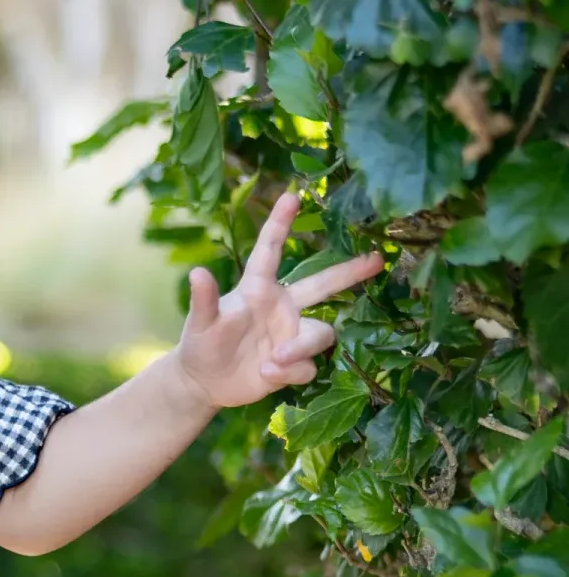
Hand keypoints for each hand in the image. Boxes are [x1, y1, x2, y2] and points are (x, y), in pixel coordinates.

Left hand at [175, 189, 382, 411]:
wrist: (205, 383)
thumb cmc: (201, 344)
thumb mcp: (200, 324)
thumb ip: (204, 300)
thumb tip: (197, 272)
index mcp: (258, 289)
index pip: (271, 250)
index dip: (280, 222)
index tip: (291, 194)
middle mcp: (283, 307)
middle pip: (324, 284)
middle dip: (350, 271)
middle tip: (378, 258)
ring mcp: (292, 334)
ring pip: (320, 333)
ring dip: (299, 349)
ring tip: (271, 362)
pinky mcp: (296, 363)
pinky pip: (308, 366)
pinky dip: (290, 373)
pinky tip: (268, 376)